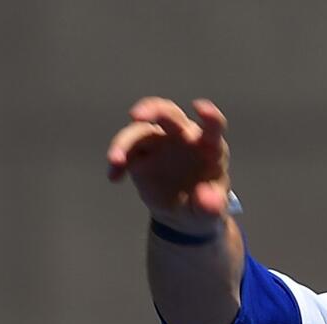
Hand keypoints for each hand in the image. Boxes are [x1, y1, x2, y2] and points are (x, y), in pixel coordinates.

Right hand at [107, 97, 230, 231]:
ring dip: (125, 141)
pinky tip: (114, 177)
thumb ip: (211, 205)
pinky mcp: (140, 153)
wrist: (184, 211)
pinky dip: (118, 161)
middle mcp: (183, 136)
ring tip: (116, 160)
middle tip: (136, 115)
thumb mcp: (211, 212)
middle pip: (169, 114)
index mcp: (208, 146)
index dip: (209, 116)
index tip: (200, 108)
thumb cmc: (205, 204)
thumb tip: (205, 199)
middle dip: (153, 110)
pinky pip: (126, 150)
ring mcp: (160, 141)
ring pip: (140, 130)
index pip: (212, 126)